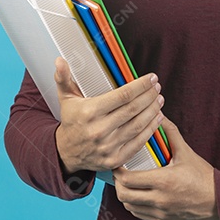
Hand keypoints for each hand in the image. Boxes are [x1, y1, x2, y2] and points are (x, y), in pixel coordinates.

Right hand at [53, 56, 164, 173]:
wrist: (66, 154)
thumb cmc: (71, 121)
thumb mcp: (66, 99)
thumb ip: (64, 78)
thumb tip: (60, 60)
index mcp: (90, 112)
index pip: (122, 96)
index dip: (140, 86)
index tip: (151, 78)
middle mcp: (99, 130)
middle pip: (133, 109)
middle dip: (149, 96)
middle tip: (157, 87)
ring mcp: (108, 146)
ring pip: (138, 125)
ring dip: (153, 111)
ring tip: (159, 100)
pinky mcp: (115, 159)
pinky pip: (138, 142)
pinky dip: (151, 129)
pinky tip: (158, 118)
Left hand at [113, 117, 219, 219]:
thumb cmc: (204, 177)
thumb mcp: (186, 153)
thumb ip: (171, 133)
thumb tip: (160, 115)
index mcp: (163, 181)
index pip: (128, 179)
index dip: (118, 172)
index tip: (118, 164)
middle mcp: (160, 200)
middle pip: (124, 196)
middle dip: (118, 184)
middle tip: (121, 174)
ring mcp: (161, 214)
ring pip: (130, 207)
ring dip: (126, 196)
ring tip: (130, 185)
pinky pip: (141, 215)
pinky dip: (136, 206)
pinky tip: (141, 196)